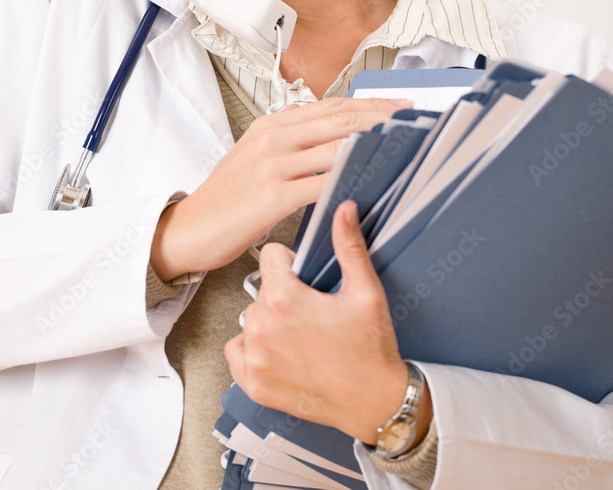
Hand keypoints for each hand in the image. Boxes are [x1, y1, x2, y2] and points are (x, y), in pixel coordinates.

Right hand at [150, 97, 405, 279]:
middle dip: (381, 119)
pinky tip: (371, 184)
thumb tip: (328, 133)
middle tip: (413, 121)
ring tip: (404, 149)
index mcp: (271, 125)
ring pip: (336, 147)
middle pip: (340, 119)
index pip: (331, 106)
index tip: (399, 107)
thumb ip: (289, 141)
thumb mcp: (254, 156)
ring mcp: (272, 164)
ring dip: (374, 147)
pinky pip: (321, 184)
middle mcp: (273, 137)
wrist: (188, 229)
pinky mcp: (272, 195)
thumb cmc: (225, 199)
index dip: (370, 104)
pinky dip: (349, 182)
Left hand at [225, 200, 431, 444]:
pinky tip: (281, 351)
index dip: (292, 263)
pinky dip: (253, 349)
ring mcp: (255, 358)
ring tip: (302, 335)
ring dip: (270, 322)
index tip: (307, 278)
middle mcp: (262, 327)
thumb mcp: (365, 290)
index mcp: (284, 299)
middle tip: (313, 311)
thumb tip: (343, 209)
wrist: (375, 402)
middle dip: (284, 293)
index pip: (271, 256)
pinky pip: (237, 350)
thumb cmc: (371, 349)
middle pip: (263, 289)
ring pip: (251, 319)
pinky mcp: (253, 384)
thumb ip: (348, 245)